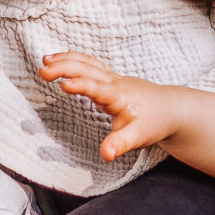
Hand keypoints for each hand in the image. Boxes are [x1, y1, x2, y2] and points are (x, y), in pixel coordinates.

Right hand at [38, 52, 185, 161]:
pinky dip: (75, 59)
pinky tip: (61, 59)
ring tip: (45, 60)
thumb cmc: (155, 123)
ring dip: (67, 59)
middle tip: (42, 71)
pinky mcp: (112, 79)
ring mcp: (114, 78)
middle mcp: (115, 83)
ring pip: (88, 63)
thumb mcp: (138, 138)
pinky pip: (91, 64)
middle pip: (88, 69)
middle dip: (65, 67)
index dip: (81, 85)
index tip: (63, 84)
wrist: (171, 109)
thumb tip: (106, 154)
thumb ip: (120, 144)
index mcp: (119, 97)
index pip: (98, 88)